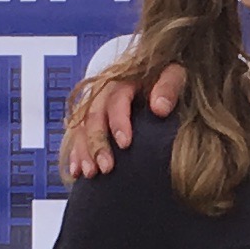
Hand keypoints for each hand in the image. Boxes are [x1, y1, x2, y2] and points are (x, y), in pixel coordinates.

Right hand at [57, 58, 188, 183]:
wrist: (154, 77)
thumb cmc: (165, 78)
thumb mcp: (173, 75)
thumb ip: (168, 87)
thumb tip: (160, 108)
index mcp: (123, 81)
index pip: (116, 99)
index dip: (118, 121)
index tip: (125, 143)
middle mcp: (104, 94)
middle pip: (94, 117)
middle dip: (97, 143)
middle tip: (106, 167)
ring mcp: (94, 108)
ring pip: (82, 129)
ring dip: (84, 152)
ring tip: (91, 173)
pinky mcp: (90, 122)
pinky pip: (77, 138)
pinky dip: (75, 155)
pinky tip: (76, 173)